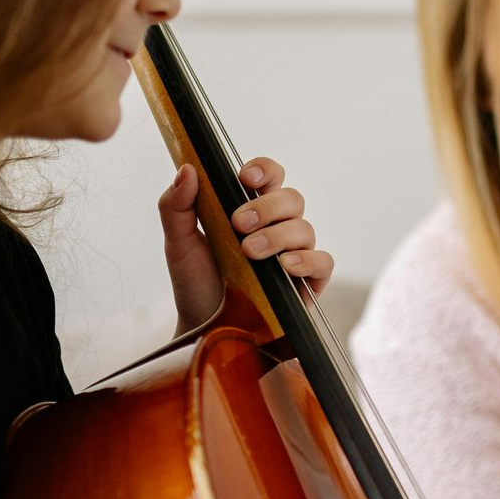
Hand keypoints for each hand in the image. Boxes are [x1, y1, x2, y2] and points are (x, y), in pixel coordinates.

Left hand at [158, 156, 334, 334]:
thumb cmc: (196, 283)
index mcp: (251, 210)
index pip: (269, 177)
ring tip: (250, 253)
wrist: (204, 328)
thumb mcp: (178, 244)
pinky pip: (323, 261)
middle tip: (239, 224)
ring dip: (277, 236)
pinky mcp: (308, 282)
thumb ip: (176, 206)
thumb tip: (188, 170)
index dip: (264, 170)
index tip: (244, 178)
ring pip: (305, 228)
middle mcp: (278, 227)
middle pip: (292, 198)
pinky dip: (307, 260)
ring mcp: (296, 253)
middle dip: (267, 207)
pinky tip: (286, 266)